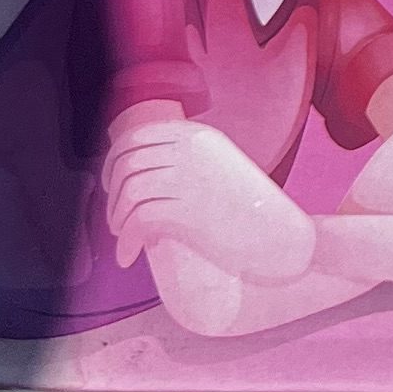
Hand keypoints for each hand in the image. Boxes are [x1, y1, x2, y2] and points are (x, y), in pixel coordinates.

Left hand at [102, 114, 318, 286]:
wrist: (280, 237)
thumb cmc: (252, 211)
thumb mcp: (223, 169)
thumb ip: (190, 163)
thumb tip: (150, 176)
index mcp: (199, 137)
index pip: (138, 136)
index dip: (114, 159)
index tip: (112, 181)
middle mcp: (190, 153)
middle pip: (128, 163)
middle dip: (112, 191)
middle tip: (115, 213)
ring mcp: (188, 181)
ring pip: (130, 191)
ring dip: (116, 216)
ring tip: (122, 235)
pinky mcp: (187, 212)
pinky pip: (139, 220)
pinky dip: (126, 239)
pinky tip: (128, 255)